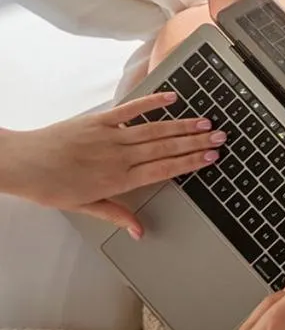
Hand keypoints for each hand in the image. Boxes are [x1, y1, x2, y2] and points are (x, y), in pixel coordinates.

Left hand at [0, 92, 223, 237]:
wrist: (20, 164)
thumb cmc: (49, 187)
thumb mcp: (84, 207)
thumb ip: (116, 215)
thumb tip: (139, 231)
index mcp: (118, 180)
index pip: (163, 169)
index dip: (190, 163)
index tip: (210, 158)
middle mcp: (119, 156)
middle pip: (165, 148)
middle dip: (196, 142)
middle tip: (219, 137)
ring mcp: (110, 136)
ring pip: (154, 130)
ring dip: (182, 125)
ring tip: (205, 122)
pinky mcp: (98, 120)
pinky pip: (130, 110)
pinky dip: (151, 102)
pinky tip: (171, 98)